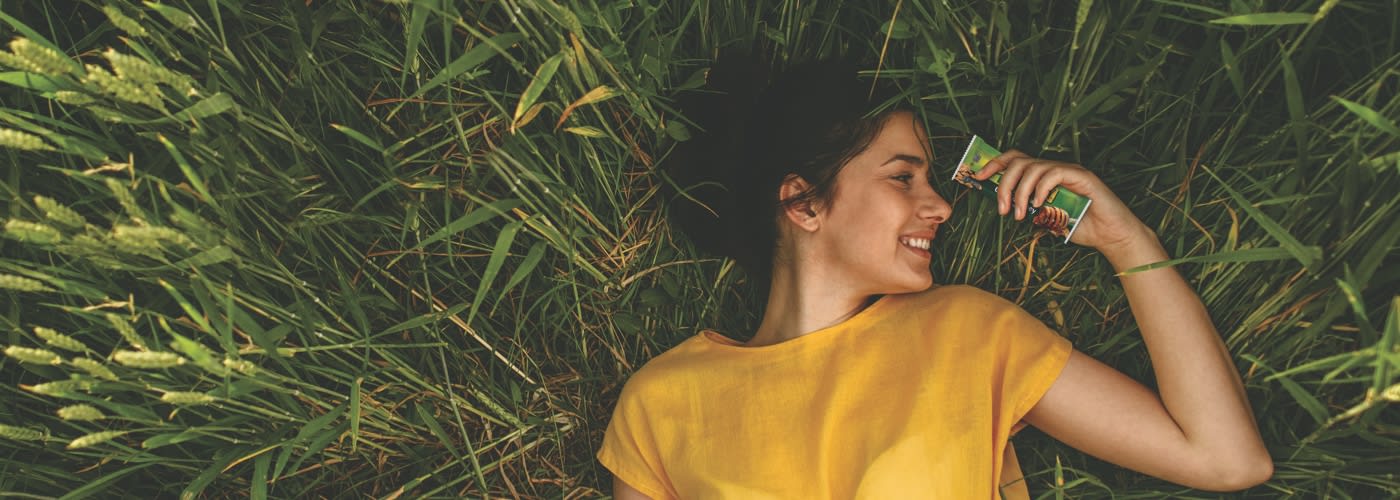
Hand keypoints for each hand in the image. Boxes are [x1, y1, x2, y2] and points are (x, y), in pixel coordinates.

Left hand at [972, 150, 1153, 252]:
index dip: (994, 164)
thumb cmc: (1080, 227)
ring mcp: (1068, 170)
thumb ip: (1029, 210)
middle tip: (1000, 208)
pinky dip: (1040, 188)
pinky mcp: (1082, 176)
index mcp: (1044, 176)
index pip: (1015, 159)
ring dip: (1019, 191)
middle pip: (1019, 161)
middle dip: (1003, 183)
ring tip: (1017, 214)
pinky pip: (1054, 174)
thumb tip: (1004, 206)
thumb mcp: (1046, 219)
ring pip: (1033, 168)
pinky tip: (1038, 206)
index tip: (977, 177)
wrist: (1111, 236)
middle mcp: (1054, 168)